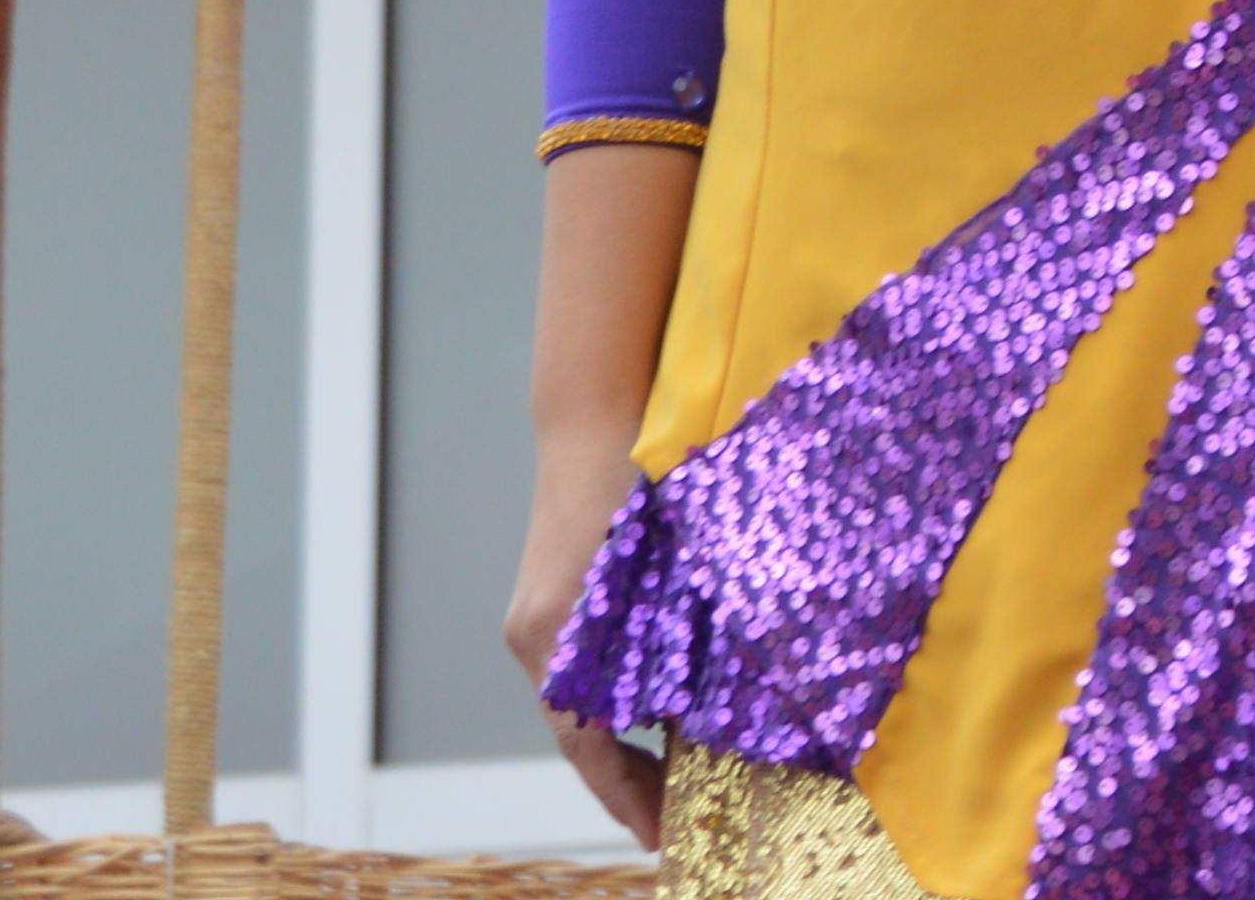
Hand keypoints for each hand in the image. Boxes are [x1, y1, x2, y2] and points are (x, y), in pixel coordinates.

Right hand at [505, 439, 663, 848]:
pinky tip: (664, 710)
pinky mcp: (548, 603)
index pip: (586, 748)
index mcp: (556, 637)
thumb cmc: (638, 479)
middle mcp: (536, 637)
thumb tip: (718, 704)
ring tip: (684, 774)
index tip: (659, 835)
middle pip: (579, 734)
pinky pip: (580, 674)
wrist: (595, 419)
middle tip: (682, 816)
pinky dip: (619, 702)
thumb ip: (682, 633)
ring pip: (578, 706)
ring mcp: (538, 619)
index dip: (625, 796)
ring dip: (626, 741)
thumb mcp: (671, 562)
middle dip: (630, 780)